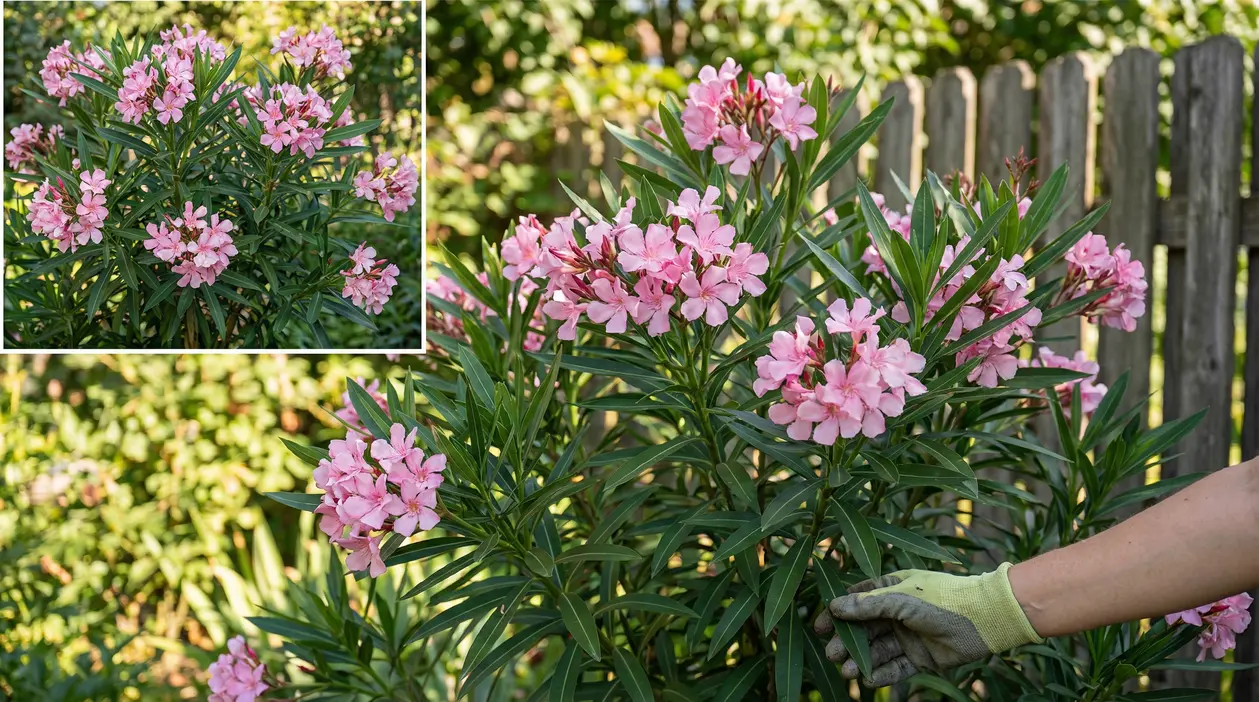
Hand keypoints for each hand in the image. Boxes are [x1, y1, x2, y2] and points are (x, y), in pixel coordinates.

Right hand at [813, 563, 1042, 686]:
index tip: (819, 627)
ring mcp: (909, 635)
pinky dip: (882, 674)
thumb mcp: (902, 599)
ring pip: (878, 649)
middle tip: (832, 654)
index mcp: (892, 589)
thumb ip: (869, 605)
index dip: (837, 614)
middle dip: (847, 642)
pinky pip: (896, 667)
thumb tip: (834, 607)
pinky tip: (869, 680)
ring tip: (848, 672)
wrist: (985, 619)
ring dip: (862, 660)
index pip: (857, 602)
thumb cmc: (943, 599)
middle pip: (865, 629)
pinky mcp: (920, 657)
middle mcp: (898, 613)